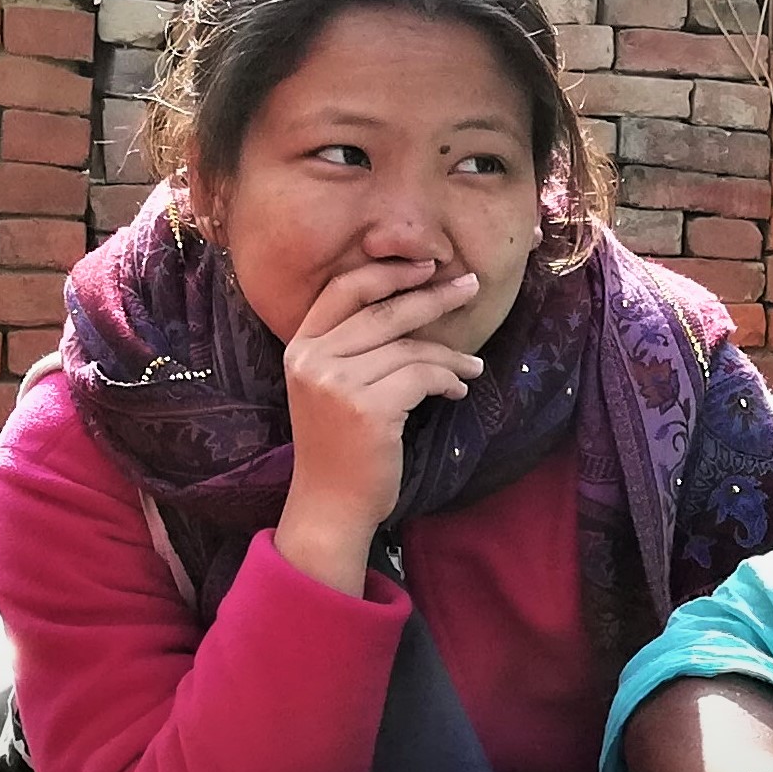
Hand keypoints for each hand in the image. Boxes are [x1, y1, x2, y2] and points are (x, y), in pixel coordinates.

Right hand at [273, 260, 485, 591]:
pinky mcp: (368, 410)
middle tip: (471, 286)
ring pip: (410, 348)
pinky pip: (422, 377)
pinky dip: (448, 381)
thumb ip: (353, 347)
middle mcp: (313, 360)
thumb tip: (415, 302)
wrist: (330, 506)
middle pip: (385, 311)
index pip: (344, 289)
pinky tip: (457, 391)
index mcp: (300, 347)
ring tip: (472, 367)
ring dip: (450, 356)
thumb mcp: (330, 387)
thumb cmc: (339, 446)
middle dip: (434, 297)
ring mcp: (338, 385)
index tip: (428, 265)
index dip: (388, 272)